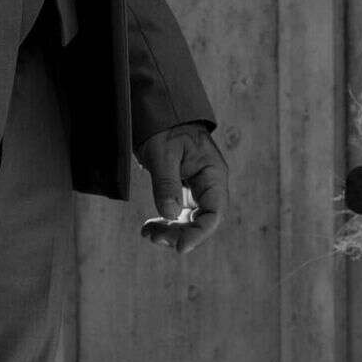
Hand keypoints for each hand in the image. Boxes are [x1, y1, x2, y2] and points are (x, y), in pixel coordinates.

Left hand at [134, 123, 228, 253]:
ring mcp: (197, 189)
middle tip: (153, 236)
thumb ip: (166, 182)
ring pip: (189, 221)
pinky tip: (150, 226)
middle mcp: (209, 185)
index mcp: (213, 174)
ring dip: (171, 231)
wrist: (162, 114)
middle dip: (179, 233)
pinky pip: (179, 214)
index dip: (199, 233)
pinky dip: (166, 223)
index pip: (214, 212)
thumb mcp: (163, 152)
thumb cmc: (165, 128)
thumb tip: (169, 214)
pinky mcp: (184, 191)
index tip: (180, 247)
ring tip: (148, 232)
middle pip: (201, 221)